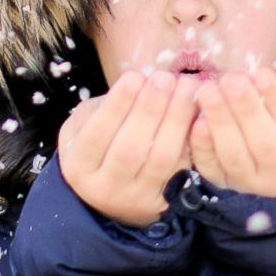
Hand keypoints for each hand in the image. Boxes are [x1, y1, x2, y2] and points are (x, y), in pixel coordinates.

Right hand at [57, 70, 198, 227]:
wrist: (112, 192)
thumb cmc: (99, 145)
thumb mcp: (84, 125)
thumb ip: (103, 107)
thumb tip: (139, 82)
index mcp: (78, 166)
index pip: (97, 134)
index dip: (117, 104)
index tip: (134, 76)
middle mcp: (105, 188)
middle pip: (131, 148)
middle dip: (151, 108)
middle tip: (165, 78)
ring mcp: (136, 198)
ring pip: (160, 159)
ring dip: (177, 119)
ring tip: (186, 87)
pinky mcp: (164, 200)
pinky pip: (181, 167)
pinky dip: (190, 138)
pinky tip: (197, 111)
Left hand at [188, 67, 275, 197]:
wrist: (274, 173)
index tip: (261, 73)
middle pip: (263, 142)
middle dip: (246, 108)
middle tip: (231, 80)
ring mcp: (249, 183)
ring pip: (234, 155)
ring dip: (220, 121)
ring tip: (209, 92)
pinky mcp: (222, 183)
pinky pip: (211, 166)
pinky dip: (203, 145)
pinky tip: (198, 120)